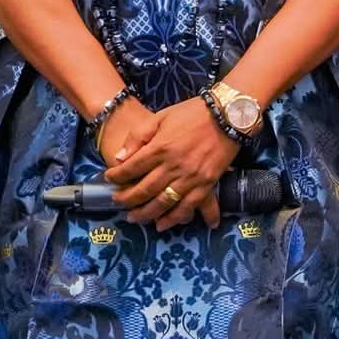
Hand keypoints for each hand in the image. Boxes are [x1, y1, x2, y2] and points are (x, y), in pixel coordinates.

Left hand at [104, 98, 240, 230]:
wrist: (229, 115)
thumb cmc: (194, 113)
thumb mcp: (161, 116)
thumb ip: (138, 136)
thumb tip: (120, 158)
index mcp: (160, 148)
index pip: (130, 168)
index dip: (117, 176)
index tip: (110, 179)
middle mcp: (173, 166)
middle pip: (144, 190)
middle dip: (127, 199)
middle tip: (118, 202)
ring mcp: (191, 177)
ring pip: (163, 203)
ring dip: (146, 214)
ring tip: (135, 218)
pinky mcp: (206, 184)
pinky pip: (188, 207)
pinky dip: (175, 218)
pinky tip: (163, 225)